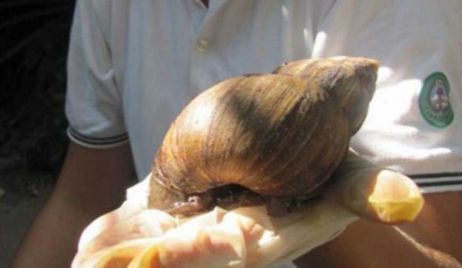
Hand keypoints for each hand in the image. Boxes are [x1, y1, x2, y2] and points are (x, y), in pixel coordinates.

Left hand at [72, 151, 422, 267]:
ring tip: (84, 259)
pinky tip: (90, 242)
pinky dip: (119, 233)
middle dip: (143, 263)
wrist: (292, 168)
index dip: (196, 254)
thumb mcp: (345, 184)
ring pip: (156, 245)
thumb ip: (367, 193)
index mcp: (260, 238)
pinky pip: (146, 225)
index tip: (158, 257)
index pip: (229, 252)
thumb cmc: (320, 180)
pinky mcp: (181, 212)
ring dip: (121, 253)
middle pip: (180, 256)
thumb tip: (405, 200)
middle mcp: (224, 240)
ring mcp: (197, 229)